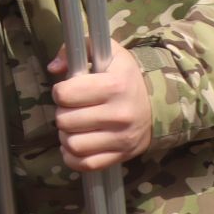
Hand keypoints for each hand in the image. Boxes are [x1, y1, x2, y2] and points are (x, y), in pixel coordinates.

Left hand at [48, 42, 152, 170]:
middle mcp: (119, 114)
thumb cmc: (125, 77)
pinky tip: (76, 143)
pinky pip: (85, 165)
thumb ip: (78, 49)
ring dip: (66, 136)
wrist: (160, 105)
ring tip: (74, 126)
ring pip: (72, 144)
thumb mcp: (108, 53)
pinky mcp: (121, 156)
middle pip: (65, 120)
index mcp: (114, 86)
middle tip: (72, 109)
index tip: (69, 91)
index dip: (60, 92)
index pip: (64, 94)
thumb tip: (53, 68)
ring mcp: (121, 139)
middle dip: (62, 113)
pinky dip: (73, 157)